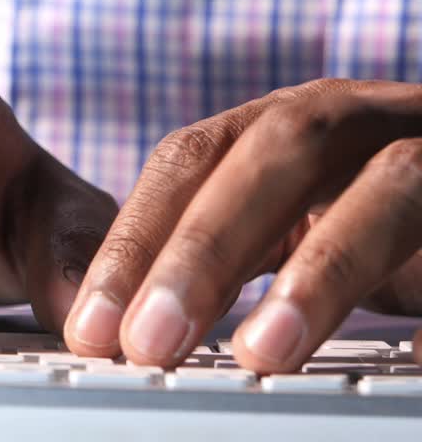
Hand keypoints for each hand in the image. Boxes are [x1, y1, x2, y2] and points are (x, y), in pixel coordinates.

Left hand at [65, 79, 421, 369]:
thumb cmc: (366, 212)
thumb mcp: (284, 225)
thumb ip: (218, 262)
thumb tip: (116, 332)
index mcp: (284, 125)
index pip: (190, 160)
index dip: (135, 239)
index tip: (91, 328)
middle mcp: (359, 120)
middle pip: (277, 154)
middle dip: (204, 248)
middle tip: (150, 341)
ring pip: (390, 185)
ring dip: (322, 271)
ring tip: (265, 352)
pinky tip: (419, 360)